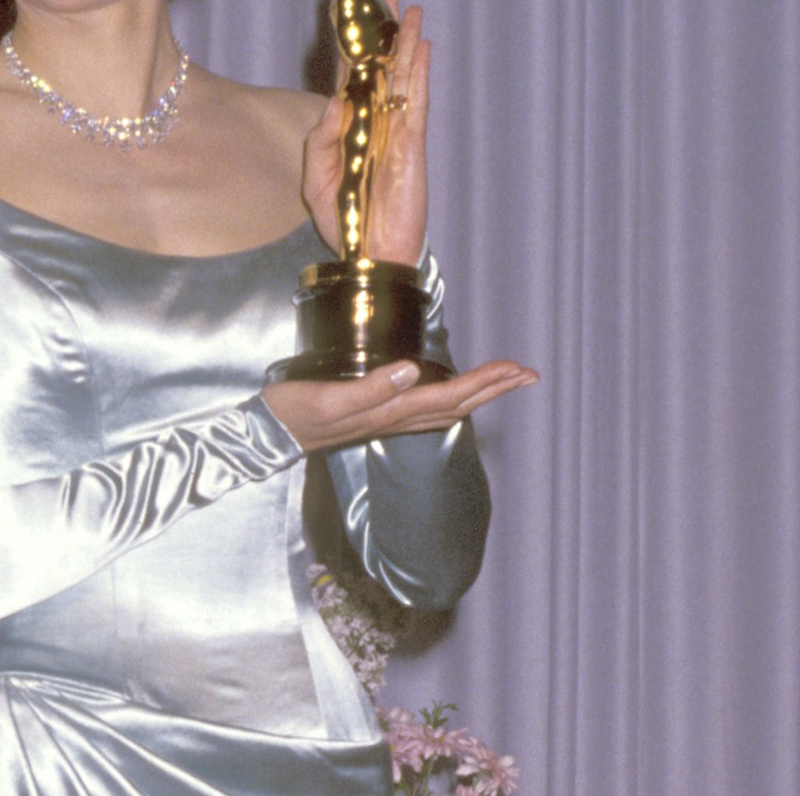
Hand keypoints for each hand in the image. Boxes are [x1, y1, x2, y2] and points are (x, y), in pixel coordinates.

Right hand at [262, 358, 537, 453]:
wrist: (271, 432)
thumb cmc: (295, 412)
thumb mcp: (328, 398)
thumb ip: (370, 387)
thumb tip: (414, 371)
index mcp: (391, 410)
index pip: (451, 395)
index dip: (486, 382)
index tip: (516, 368)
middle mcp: (397, 417)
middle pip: (459, 404)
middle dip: (495, 388)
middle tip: (528, 374)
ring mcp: (388, 419)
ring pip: (447, 408)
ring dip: (480, 393)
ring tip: (504, 379)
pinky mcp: (378, 415)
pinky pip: (428, 409)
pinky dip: (452, 396)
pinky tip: (453, 389)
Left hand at [303, 0, 429, 263]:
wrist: (369, 255)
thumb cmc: (343, 222)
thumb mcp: (316, 180)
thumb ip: (320, 139)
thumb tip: (333, 101)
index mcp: (347, 129)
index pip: (348, 79)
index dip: (348, 48)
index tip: (348, 14)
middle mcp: (373, 124)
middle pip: (379, 69)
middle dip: (381, 34)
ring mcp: (395, 132)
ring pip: (402, 78)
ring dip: (405, 44)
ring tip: (410, 11)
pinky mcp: (412, 145)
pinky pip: (417, 102)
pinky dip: (419, 75)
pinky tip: (422, 49)